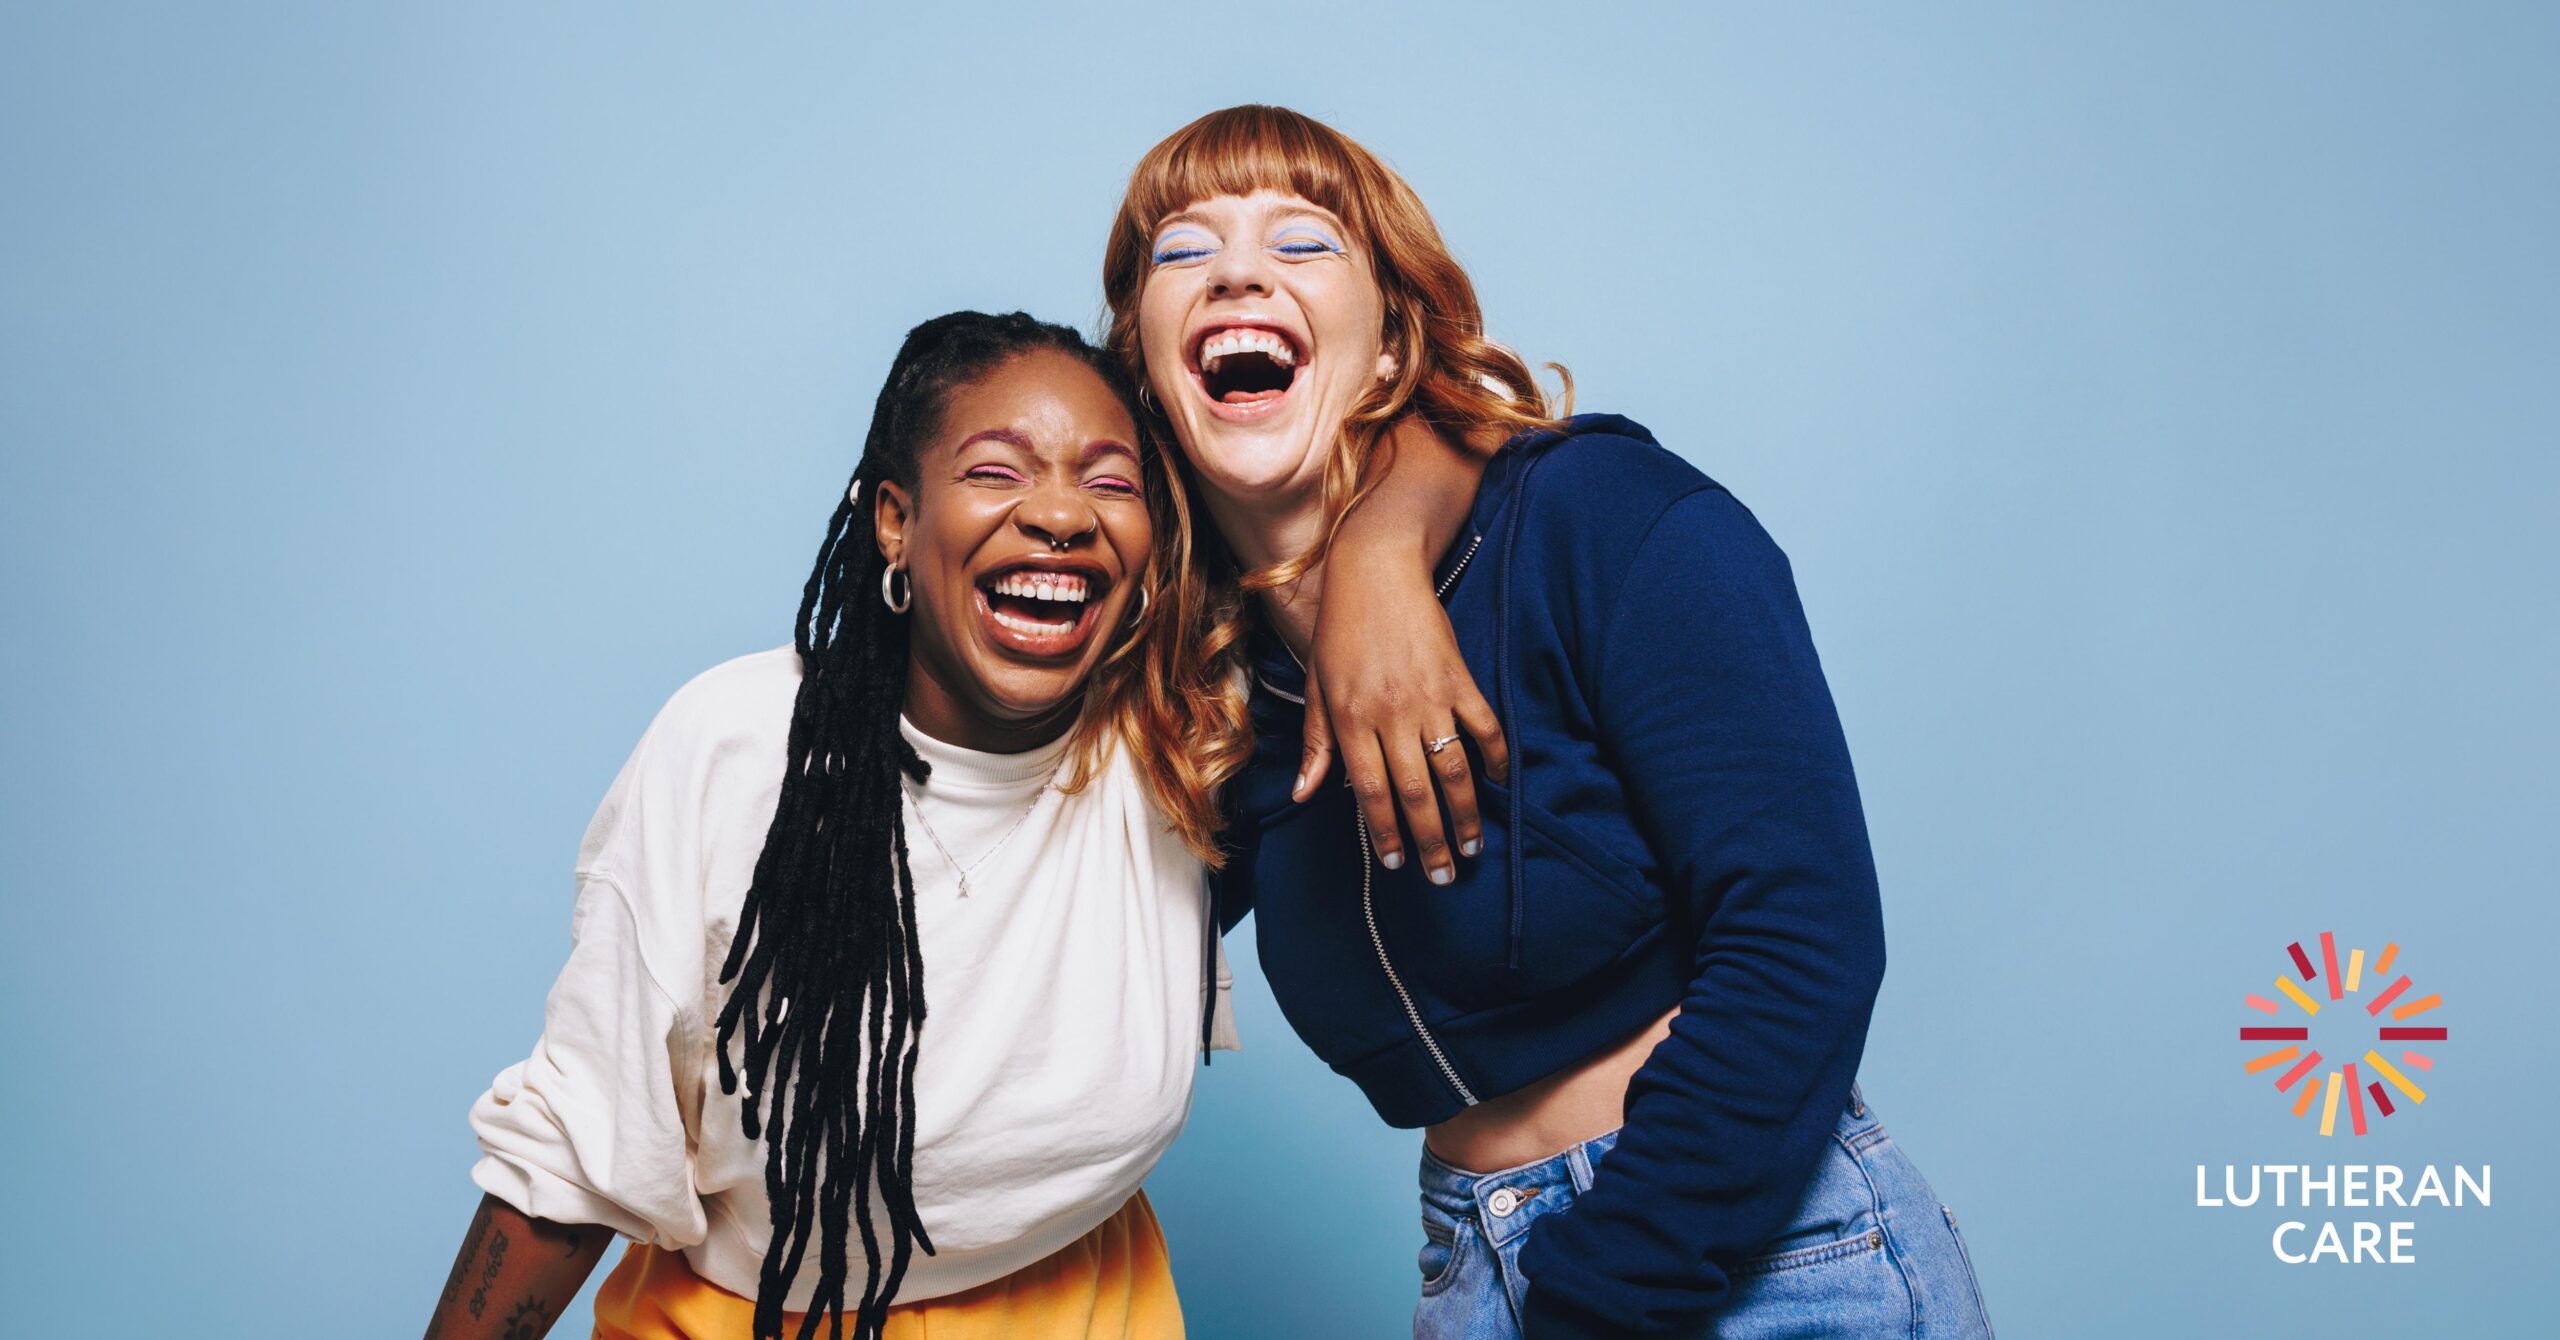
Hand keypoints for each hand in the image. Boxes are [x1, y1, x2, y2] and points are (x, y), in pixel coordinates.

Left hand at [1297, 545, 1509, 885]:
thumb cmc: (1340, 629)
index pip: (1371, 792)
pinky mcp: (1459, 678)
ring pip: (1453, 769)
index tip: (1397, 863)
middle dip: (1430, 839)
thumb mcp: (1317, 685)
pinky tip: (1496, 783)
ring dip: (1466, 813)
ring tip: (1472, 844)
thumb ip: (1316, 743)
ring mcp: (1429, 697)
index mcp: (1352, 719)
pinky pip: (1484, 727)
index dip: (1386, 832)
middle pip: (1416, 792)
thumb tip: (1303, 793)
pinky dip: (1494, 758)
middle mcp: (1391, 714)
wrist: (1376, 568)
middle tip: (1443, 874)